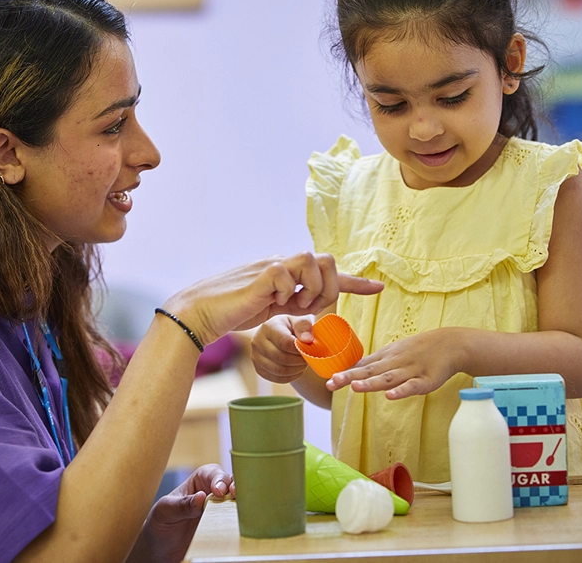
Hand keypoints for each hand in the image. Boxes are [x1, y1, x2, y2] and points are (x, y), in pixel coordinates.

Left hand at [129, 464, 231, 562]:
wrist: (160, 550)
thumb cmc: (160, 524)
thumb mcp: (165, 511)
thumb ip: (182, 504)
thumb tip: (201, 497)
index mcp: (198, 481)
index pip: (213, 473)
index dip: (219, 479)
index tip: (218, 491)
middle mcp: (213, 493)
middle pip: (231, 484)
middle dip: (236, 487)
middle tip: (235, 495)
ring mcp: (220, 510)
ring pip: (237, 501)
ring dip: (241, 503)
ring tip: (240, 510)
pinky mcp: (223, 526)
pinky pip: (236, 520)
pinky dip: (240, 520)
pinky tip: (239, 523)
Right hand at [163, 253, 383, 344]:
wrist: (202, 311)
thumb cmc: (233, 312)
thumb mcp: (272, 311)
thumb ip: (292, 308)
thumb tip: (310, 322)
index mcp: (287, 273)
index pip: (327, 272)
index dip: (354, 282)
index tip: (378, 288)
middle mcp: (283, 264)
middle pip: (327, 261)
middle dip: (330, 286)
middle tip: (311, 308)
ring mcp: (274, 265)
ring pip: (313, 262)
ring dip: (312, 288)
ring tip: (294, 306)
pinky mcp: (265, 272)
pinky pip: (292, 274)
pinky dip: (289, 292)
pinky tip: (274, 301)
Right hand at [250, 315, 317, 383]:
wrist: (279, 337)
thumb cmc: (291, 328)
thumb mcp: (298, 321)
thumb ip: (303, 327)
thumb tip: (307, 340)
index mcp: (268, 327)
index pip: (284, 342)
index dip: (299, 349)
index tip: (309, 349)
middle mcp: (257, 341)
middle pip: (281, 358)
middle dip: (298, 361)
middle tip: (308, 358)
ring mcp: (256, 357)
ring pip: (279, 370)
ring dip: (296, 370)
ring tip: (302, 363)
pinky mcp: (259, 369)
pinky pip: (277, 378)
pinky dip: (290, 377)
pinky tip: (296, 369)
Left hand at [325, 328, 464, 398]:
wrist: (450, 344)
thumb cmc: (418, 349)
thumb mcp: (393, 352)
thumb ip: (374, 364)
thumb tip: (352, 371)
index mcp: (385, 358)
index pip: (361, 366)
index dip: (345, 373)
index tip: (327, 379)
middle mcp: (394, 363)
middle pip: (369, 372)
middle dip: (350, 377)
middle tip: (331, 382)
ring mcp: (409, 371)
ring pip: (388, 378)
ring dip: (371, 383)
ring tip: (355, 387)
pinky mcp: (426, 380)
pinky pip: (412, 386)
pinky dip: (401, 391)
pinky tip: (390, 396)